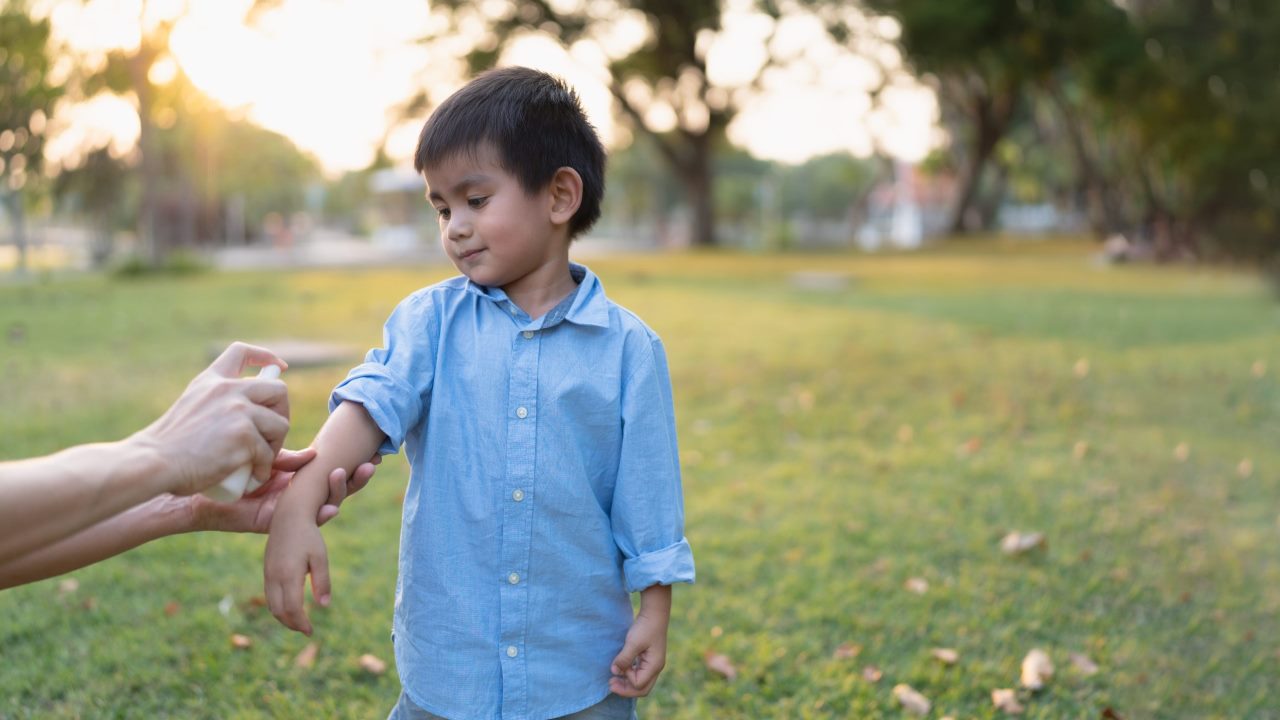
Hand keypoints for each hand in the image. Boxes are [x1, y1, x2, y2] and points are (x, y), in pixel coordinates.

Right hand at [131, 342, 290, 496]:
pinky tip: (252, 477)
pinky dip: (263, 470)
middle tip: (271, 435)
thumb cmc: (168, 448)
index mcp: (211, 381)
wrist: (152, 462)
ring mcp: (238, 411)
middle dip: (282, 412)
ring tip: (259, 461)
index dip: (265, 357)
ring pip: (280, 424)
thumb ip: (216, 405)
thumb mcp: (191, 410)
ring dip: (275, 446)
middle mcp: (227, 390)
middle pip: (278, 389)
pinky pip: (268, 454)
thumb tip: (246, 415)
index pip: (241, 352)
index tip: (278, 367)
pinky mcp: (244, 436)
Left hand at [190, 449, 379, 533]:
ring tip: (353, 473)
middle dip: (358, 478)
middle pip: (339, 489)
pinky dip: (323, 516)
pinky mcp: (282, 525)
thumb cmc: (233, 471)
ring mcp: (295, 512)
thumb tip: (317, 453)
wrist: (205, 493)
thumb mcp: (268, 458)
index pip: (335, 472)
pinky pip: (309, 524)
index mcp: (301, 480)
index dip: (354, 465)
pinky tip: (332, 508)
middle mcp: (302, 497)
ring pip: (329, 505)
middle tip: (373, 462)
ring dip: (343, 492)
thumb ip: (292, 458)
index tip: (373, 453)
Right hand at [264, 513, 329, 635]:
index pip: (292, 608)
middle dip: (292, 624)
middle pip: (279, 611)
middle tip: (306, 630)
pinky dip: (278, 607)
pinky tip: (290, 608)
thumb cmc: (309, 537)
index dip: (301, 623)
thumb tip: (324, 606)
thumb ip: (322, 582)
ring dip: (284, 618)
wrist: (288, 517)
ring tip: (299, 623)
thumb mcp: (320, 557)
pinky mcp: (267, 571)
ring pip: (271, 605)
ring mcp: (268, 574)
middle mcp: (274, 577)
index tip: (311, 631)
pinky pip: (269, 596)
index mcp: (289, 575)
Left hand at [609, 606, 669, 697]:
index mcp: (654, 666)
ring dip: (627, 683)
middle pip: (642, 689)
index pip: (639, 685)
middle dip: (626, 690)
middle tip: (610, 684)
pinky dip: (629, 675)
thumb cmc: (645, 627)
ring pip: (640, 683)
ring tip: (613, 680)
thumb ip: (624, 659)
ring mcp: (652, 664)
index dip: (627, 679)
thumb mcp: (633, 643)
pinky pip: (639, 674)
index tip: (621, 665)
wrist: (654, 613)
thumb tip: (614, 672)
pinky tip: (621, 670)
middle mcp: (655, 668)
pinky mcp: (648, 659)